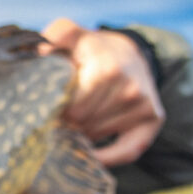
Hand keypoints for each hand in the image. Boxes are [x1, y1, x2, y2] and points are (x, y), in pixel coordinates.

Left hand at [42, 18, 164, 166]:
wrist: (129, 52)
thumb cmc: (90, 48)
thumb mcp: (70, 35)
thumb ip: (53, 39)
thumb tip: (39, 56)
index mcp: (106, 68)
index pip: (71, 106)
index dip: (53, 109)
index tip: (44, 107)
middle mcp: (129, 89)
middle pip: (81, 123)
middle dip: (63, 121)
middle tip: (54, 116)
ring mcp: (143, 106)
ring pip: (96, 136)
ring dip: (79, 133)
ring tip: (70, 123)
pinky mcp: (152, 121)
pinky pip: (127, 151)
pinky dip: (106, 158)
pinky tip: (88, 157)